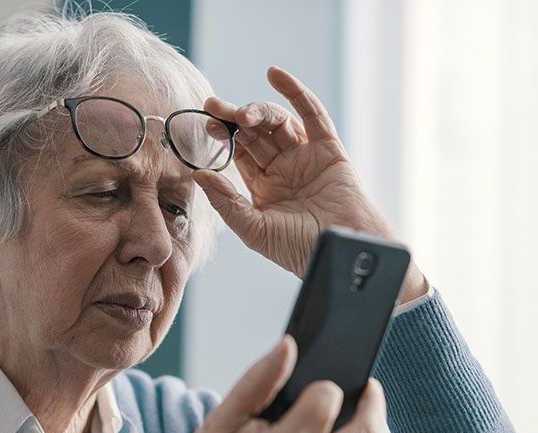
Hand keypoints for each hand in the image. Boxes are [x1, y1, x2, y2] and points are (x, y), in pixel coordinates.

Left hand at [193, 66, 426, 301]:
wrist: (338, 252)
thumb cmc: (299, 249)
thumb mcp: (253, 229)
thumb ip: (226, 202)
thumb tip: (199, 174)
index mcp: (265, 188)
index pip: (239, 153)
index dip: (223, 136)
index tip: (205, 123)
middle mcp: (284, 169)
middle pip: (255, 134)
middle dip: (234, 118)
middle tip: (213, 105)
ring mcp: (306, 157)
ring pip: (278, 123)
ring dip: (258, 111)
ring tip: (242, 113)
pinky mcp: (329, 149)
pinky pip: (312, 115)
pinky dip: (296, 92)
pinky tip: (275, 75)